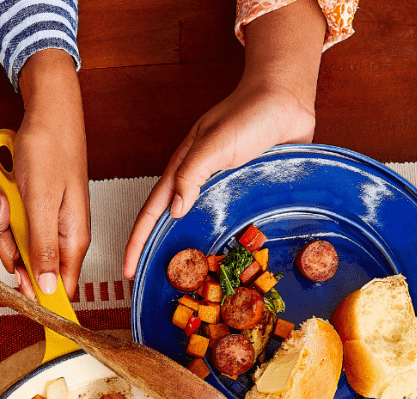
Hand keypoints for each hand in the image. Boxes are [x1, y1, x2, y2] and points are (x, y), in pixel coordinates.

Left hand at [0, 49, 89, 300]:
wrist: (48, 110)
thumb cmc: (51, 148)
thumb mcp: (41, 203)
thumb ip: (44, 248)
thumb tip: (47, 288)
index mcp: (73, 238)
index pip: (60, 286)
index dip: (36, 289)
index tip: (16, 281)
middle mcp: (63, 233)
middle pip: (30, 264)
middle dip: (9, 240)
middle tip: (5, 210)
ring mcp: (48, 220)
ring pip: (16, 240)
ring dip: (2, 218)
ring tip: (2, 190)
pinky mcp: (36, 206)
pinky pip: (13, 219)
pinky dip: (1, 204)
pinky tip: (1, 185)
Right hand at [124, 0, 325, 278]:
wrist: (287, 99)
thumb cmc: (249, 115)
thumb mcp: (214, 144)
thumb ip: (191, 174)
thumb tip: (174, 212)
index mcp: (183, 169)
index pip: (151, 212)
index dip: (138, 242)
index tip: (129, 270)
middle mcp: (199, 182)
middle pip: (169, 222)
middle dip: (157, 251)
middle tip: (152, 280)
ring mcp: (222, 188)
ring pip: (198, 224)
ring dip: (189, 248)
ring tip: (186, 279)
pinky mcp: (246, 191)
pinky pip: (229, 220)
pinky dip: (221, 239)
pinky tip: (224, 257)